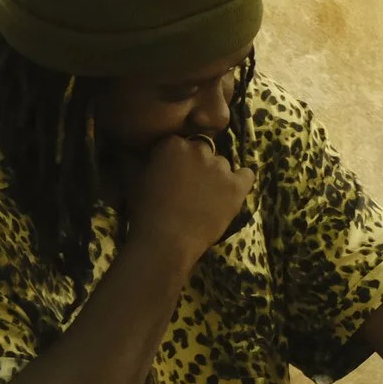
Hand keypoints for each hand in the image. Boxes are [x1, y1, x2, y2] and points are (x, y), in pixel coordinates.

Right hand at [125, 135, 253, 264]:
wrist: (166, 241)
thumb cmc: (146, 211)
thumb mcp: (136, 177)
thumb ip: (145, 157)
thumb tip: (145, 149)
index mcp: (173, 144)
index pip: (180, 143)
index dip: (176, 159)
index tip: (171, 174)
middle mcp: (199, 150)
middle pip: (203, 152)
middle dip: (196, 165)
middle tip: (188, 186)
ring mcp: (220, 168)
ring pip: (222, 164)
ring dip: (215, 175)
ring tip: (204, 197)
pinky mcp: (236, 186)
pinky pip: (246, 175)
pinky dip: (239, 182)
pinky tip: (230, 193)